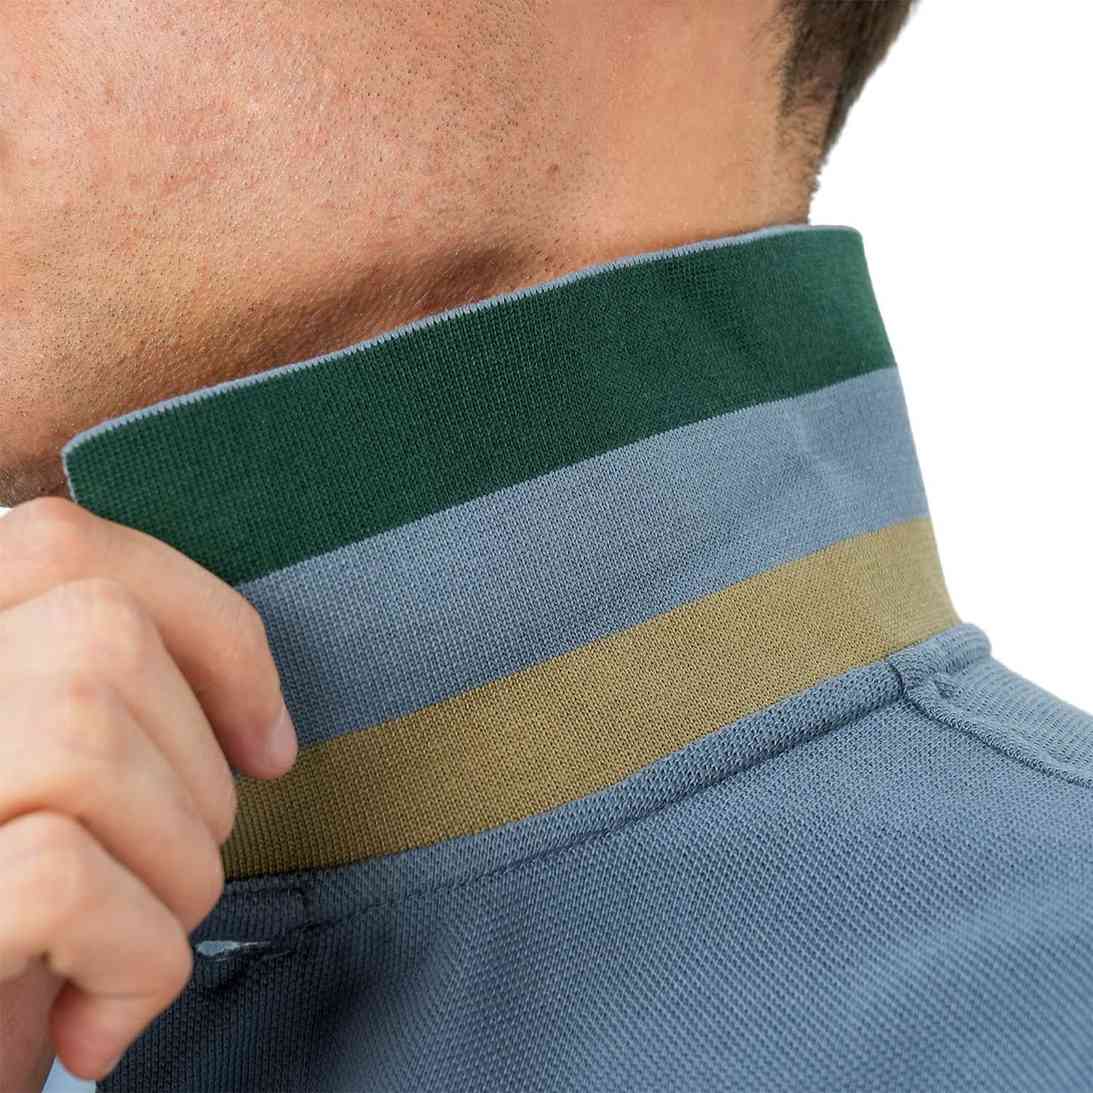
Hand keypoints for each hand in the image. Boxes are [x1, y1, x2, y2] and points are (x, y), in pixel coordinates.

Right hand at [0, 497, 296, 1085]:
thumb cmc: (18, 943)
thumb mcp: (58, 800)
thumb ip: (109, 710)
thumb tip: (260, 725)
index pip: (61, 545)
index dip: (206, 628)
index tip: (269, 744)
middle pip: (99, 638)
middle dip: (196, 767)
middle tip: (176, 876)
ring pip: (85, 738)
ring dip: (173, 869)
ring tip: (135, 949)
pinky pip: (57, 874)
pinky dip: (132, 963)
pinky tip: (97, 1026)